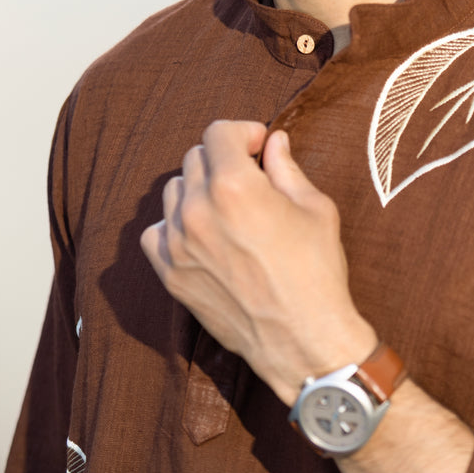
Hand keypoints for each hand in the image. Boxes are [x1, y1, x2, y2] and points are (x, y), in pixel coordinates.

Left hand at [141, 120, 376, 405]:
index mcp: (235, 185)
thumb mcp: (314, 207)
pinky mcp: (171, 275)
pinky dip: (175, 226)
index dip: (243, 132)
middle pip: (195, 158)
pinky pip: (156, 232)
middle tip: (250, 176)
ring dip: (198, 189)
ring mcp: (179, 244)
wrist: (303, 341)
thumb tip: (274, 142)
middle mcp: (198, 209)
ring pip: (174, 191)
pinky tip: (202, 234)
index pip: (218, 132)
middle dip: (224, 159)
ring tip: (227, 206)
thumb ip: (287, 167)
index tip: (259, 145)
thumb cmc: (317, 270)